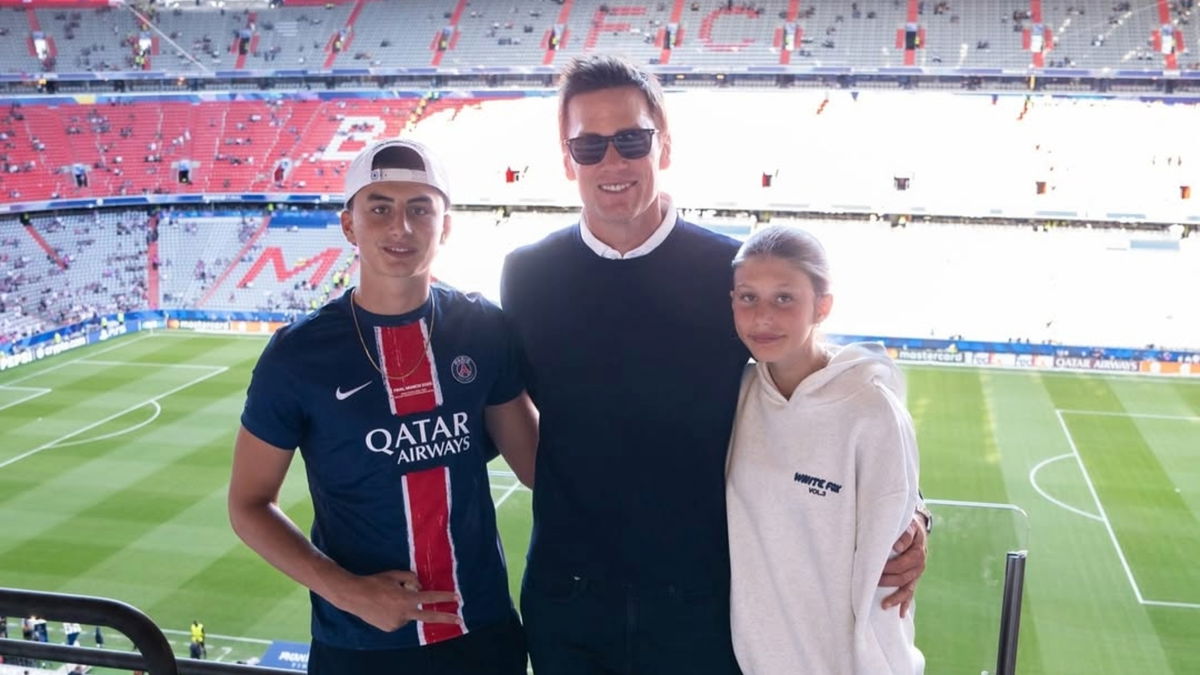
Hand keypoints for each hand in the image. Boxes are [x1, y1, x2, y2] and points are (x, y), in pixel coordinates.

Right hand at [330, 570, 460, 631]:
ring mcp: (397, 623)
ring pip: (409, 614)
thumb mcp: (395, 575)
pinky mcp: (390, 628)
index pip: (429, 598)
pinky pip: (400, 620)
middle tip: (460, 620)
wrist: (354, 596)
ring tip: (389, 599)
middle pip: (429, 616)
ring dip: (406, 608)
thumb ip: (411, 579)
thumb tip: (420, 587)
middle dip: (445, 618)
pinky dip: (397, 613)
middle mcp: (403, 613)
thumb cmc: (375, 582)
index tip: (457, 598)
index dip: (444, 597)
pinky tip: (385, 607)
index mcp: (406, 598)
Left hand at [880, 517, 927, 617]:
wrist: (918, 528)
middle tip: (870, 583)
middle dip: (887, 581)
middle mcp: (920, 564)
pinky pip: (911, 592)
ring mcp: (917, 573)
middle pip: (903, 577)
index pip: (902, 564)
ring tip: (884, 605)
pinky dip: (906, 603)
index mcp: (917, 551)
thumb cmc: (908, 526)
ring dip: (895, 598)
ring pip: (907, 588)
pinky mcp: (914, 578)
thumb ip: (905, 534)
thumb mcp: (908, 525)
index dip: (888, 568)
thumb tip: (897, 547)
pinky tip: (900, 613)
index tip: (875, 570)